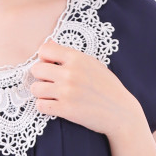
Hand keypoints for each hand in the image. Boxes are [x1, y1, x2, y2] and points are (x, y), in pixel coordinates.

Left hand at [28, 40, 142, 137]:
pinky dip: (44, 107)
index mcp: (77, 58)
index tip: (50, 66)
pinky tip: (54, 106)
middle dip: (40, 77)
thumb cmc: (108, 87)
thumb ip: (70, 54)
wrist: (120, 112)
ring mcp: (67, 92)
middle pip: (36, 70)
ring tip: (51, 96)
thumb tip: (49, 43)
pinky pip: (40, 106)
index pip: (44, 50)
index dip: (44, 59)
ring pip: (35, 89)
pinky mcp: (65, 109)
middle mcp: (70, 73)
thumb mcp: (93, 64)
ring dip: (41, 93)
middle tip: (50, 83)